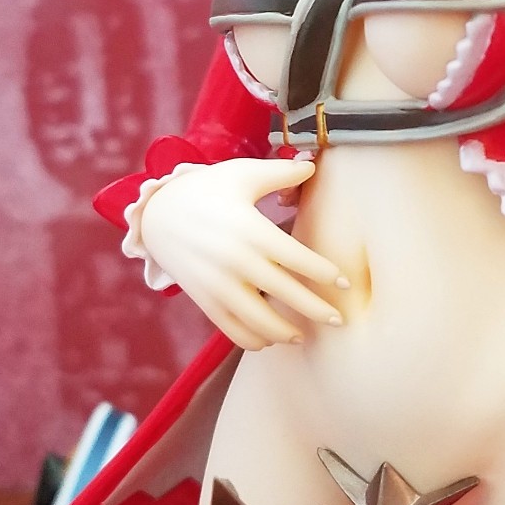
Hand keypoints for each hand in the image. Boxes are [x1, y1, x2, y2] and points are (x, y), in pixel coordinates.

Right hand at [138, 158, 345, 349]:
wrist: (157, 214)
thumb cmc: (207, 190)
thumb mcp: (242, 174)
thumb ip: (280, 173)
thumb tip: (313, 165)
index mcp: (251, 230)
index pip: (298, 259)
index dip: (326, 274)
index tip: (346, 284)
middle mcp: (235, 261)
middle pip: (286, 294)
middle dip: (317, 311)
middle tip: (339, 321)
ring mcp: (217, 285)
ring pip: (260, 321)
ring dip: (286, 333)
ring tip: (302, 335)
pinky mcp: (203, 300)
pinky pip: (233, 330)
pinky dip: (254, 340)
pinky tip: (270, 338)